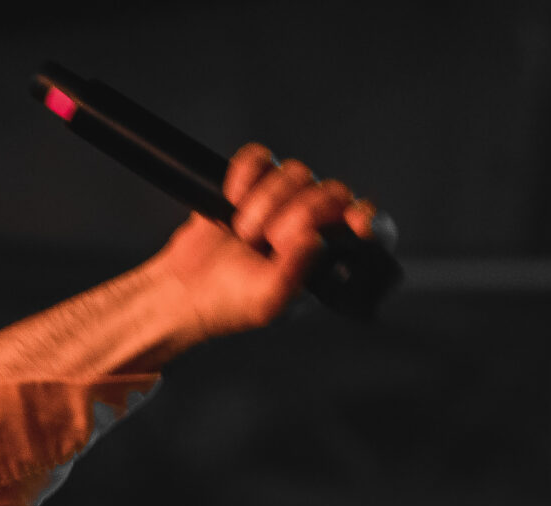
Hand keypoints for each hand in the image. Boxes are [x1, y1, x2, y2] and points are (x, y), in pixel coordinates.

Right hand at [145, 145, 376, 339]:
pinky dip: (244, 174)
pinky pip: (260, 157)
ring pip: (296, 172)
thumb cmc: (228, 303)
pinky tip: (232, 200)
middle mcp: (312, 225)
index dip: (366, 219)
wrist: (184, 288)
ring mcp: (283, 200)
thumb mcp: (268, 302)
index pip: (366, 227)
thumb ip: (295, 274)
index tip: (356, 224)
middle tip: (270, 241)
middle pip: (331, 191)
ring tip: (245, 233)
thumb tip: (315, 239)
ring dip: (265, 202)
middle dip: (299, 214)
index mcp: (326, 258)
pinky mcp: (252, 182)